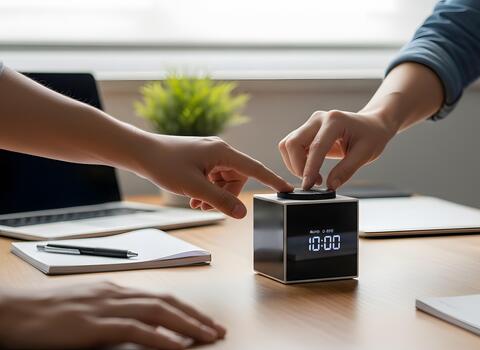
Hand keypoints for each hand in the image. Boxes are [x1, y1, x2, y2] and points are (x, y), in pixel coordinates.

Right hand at [0, 281, 224, 348]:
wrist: (12, 312)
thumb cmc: (44, 313)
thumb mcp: (85, 308)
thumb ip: (111, 312)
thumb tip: (137, 325)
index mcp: (114, 289)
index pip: (160, 296)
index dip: (186, 308)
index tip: (204, 320)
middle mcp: (115, 293)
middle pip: (167, 301)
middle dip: (196, 316)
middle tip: (218, 329)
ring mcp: (106, 306)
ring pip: (159, 312)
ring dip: (188, 325)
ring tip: (209, 336)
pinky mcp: (95, 324)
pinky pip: (137, 330)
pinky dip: (162, 337)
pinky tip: (178, 346)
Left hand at [138, 134, 292, 218]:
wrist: (139, 152)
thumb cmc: (164, 164)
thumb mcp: (194, 188)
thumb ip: (220, 201)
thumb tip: (242, 213)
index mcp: (222, 152)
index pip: (255, 168)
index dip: (272, 180)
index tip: (287, 189)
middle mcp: (219, 150)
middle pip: (238, 178)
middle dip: (226, 195)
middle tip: (207, 205)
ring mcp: (210, 154)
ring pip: (225, 180)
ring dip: (214, 195)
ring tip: (197, 203)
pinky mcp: (201, 158)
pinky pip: (213, 177)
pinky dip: (207, 190)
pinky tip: (194, 198)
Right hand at [279, 110, 395, 189]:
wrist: (371, 125)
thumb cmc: (371, 136)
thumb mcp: (364, 154)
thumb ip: (346, 170)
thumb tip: (330, 186)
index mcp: (335, 121)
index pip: (315, 147)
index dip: (309, 169)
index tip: (308, 186)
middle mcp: (318, 118)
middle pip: (293, 143)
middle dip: (297, 166)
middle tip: (314, 182)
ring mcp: (311, 123)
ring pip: (288, 145)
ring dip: (295, 164)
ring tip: (314, 176)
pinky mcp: (307, 130)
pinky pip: (292, 146)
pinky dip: (296, 161)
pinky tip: (311, 169)